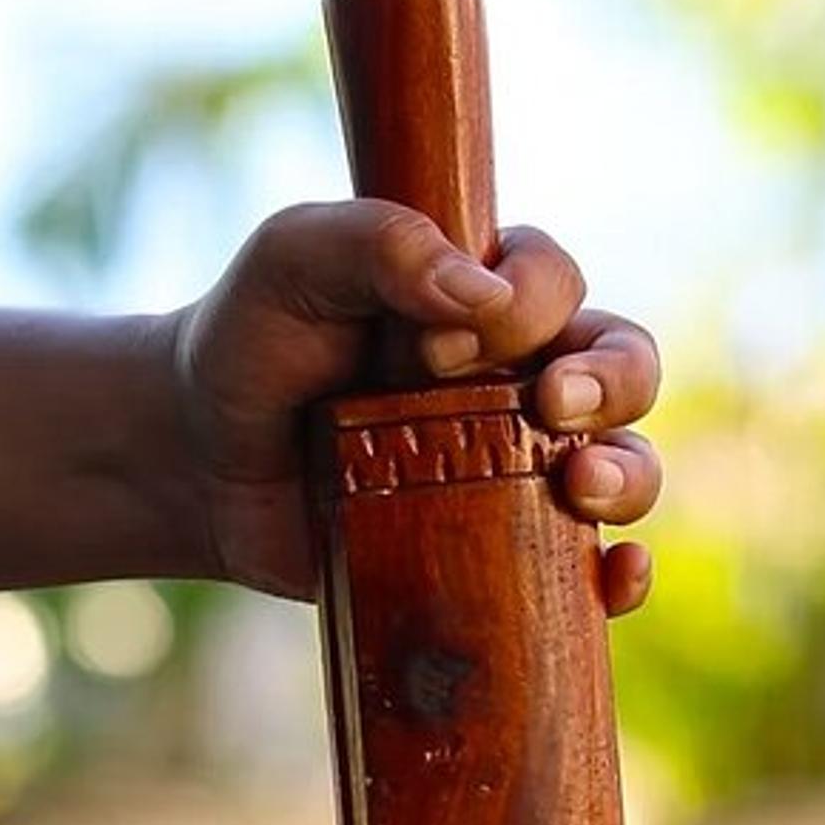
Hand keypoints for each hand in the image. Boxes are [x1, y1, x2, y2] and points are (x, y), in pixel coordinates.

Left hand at [173, 200, 660, 603]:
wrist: (196, 460)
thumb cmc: (250, 340)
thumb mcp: (295, 259)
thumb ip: (379, 242)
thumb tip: (478, 292)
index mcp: (483, 295)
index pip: (555, 282)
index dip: (523, 306)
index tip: (431, 348)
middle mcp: (518, 376)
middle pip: (624, 365)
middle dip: (613, 382)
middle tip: (551, 404)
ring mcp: (514, 467)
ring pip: (625, 463)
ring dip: (627, 475)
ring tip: (578, 487)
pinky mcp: (495, 550)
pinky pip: (588, 568)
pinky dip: (622, 575)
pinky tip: (614, 582)